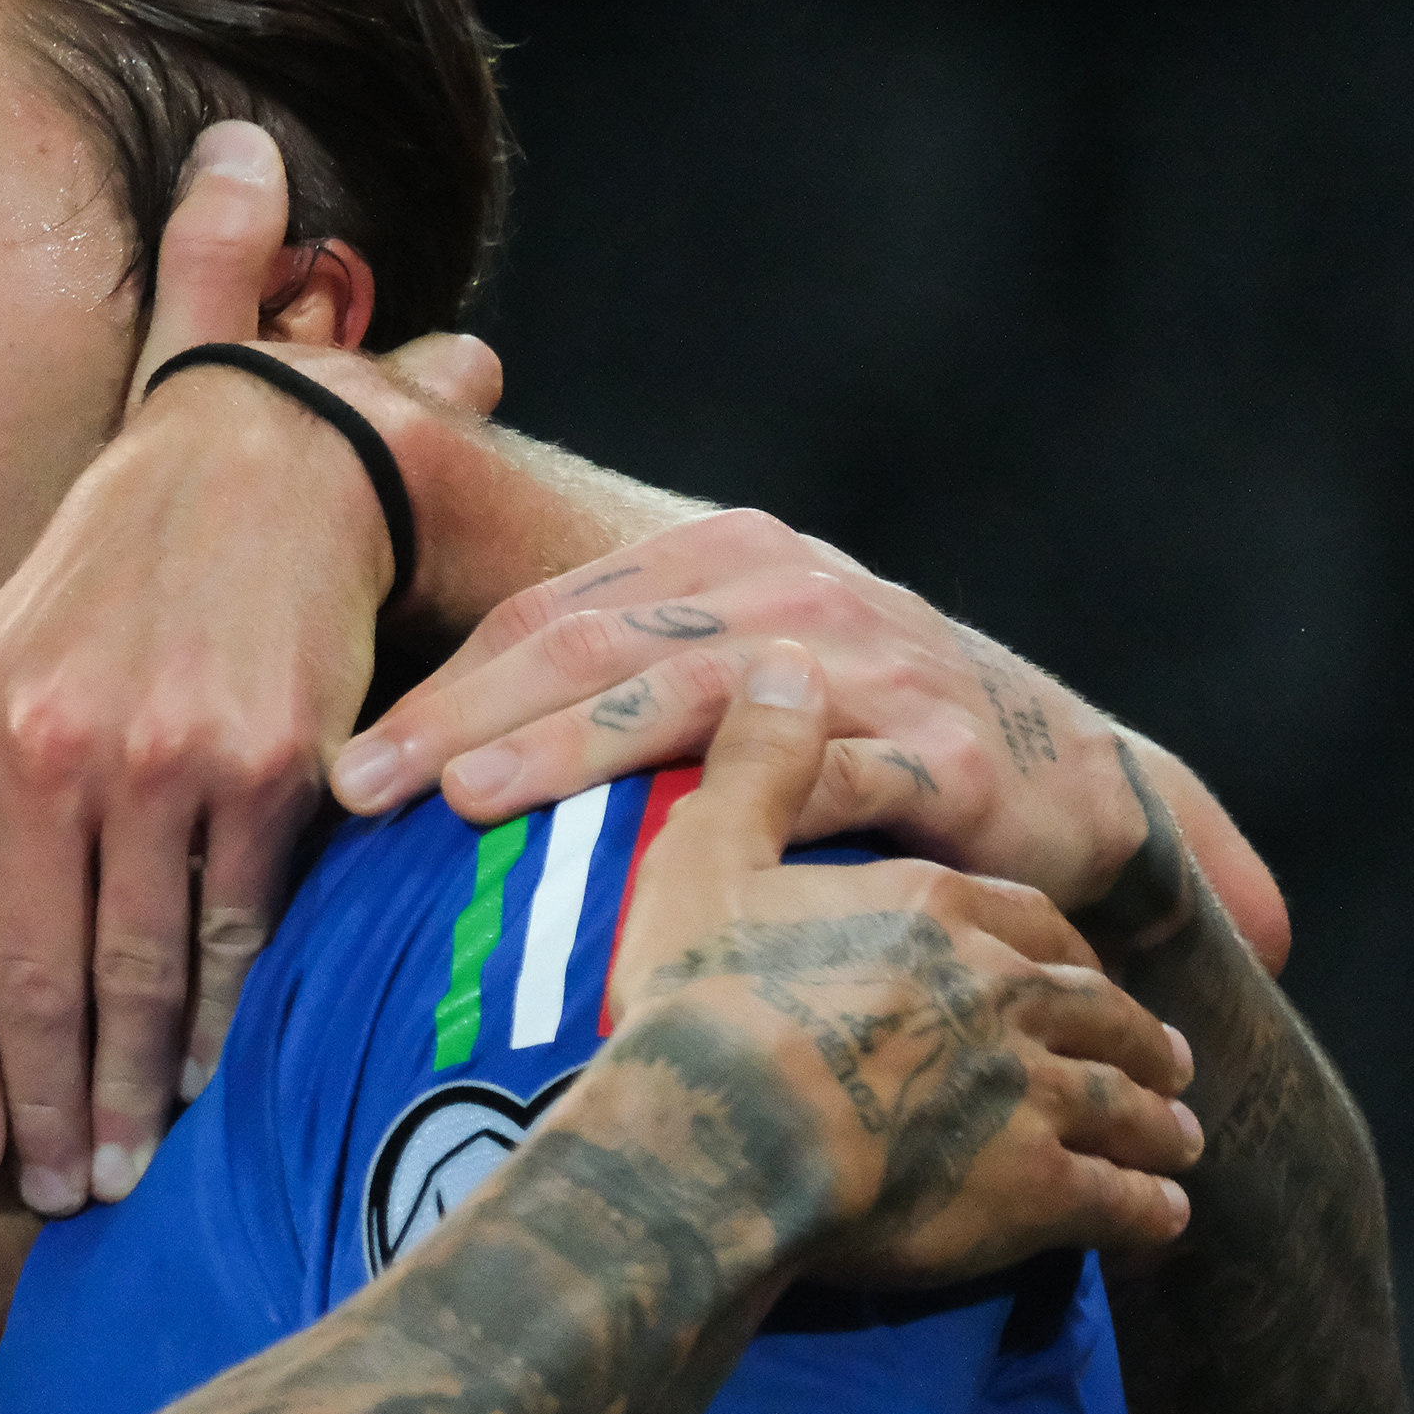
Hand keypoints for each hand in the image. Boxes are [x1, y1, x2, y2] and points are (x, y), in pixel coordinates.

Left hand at [0, 122, 502, 1213]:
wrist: (249, 474)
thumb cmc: (102, 600)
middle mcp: (44, 752)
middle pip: (37, 980)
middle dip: (45, 1108)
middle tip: (63, 1197)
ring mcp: (159, 759)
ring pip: (139, 972)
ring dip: (132, 1089)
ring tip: (130, 1163)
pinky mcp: (267, 764)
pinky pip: (238, 927)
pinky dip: (222, 1015)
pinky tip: (209, 1073)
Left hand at [336, 508, 1291, 966]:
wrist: (1070, 777)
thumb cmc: (857, 737)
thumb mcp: (733, 678)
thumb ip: (611, 687)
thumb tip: (431, 756)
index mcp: (717, 558)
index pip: (548, 609)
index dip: (441, 680)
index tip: (344, 760)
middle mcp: (785, 589)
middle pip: (592, 641)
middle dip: (464, 712)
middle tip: (362, 784)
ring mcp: (867, 662)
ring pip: (687, 695)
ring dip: (568, 747)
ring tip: (468, 798)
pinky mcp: (942, 753)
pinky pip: (824, 779)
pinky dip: (735, 812)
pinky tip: (658, 855)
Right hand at [605, 640, 1199, 1288]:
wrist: (720, 1127)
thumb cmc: (700, 1000)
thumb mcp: (707, 853)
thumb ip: (758, 763)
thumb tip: (785, 662)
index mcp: (936, 910)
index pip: (1022, 915)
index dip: (1052, 943)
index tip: (1072, 963)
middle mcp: (1004, 991)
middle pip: (1091, 1007)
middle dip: (1133, 1033)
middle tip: (1162, 1057)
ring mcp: (1031, 1090)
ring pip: (1123, 1101)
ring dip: (1158, 1120)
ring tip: (1179, 1140)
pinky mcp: (1035, 1187)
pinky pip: (1119, 1198)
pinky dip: (1149, 1207)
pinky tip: (1162, 1219)